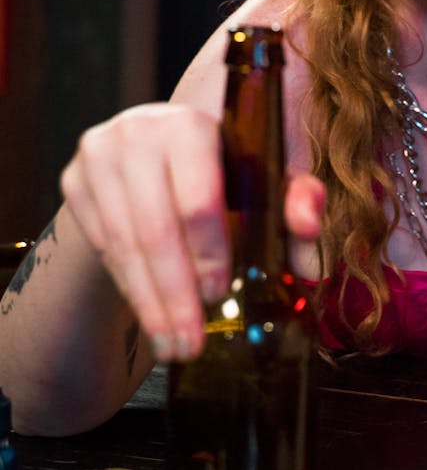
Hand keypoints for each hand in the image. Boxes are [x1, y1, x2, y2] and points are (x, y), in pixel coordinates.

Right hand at [60, 103, 324, 361]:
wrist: (160, 151)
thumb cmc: (225, 166)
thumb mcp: (267, 176)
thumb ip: (296, 202)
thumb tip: (309, 236)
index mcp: (191, 124)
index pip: (197, 198)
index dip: (208, 252)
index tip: (218, 295)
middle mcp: (138, 132)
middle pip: (154, 229)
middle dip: (175, 294)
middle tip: (191, 342)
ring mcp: (99, 155)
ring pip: (124, 245)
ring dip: (149, 302)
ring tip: (173, 344)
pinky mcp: (74, 180)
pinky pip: (103, 247)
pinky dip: (129, 286)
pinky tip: (151, 315)